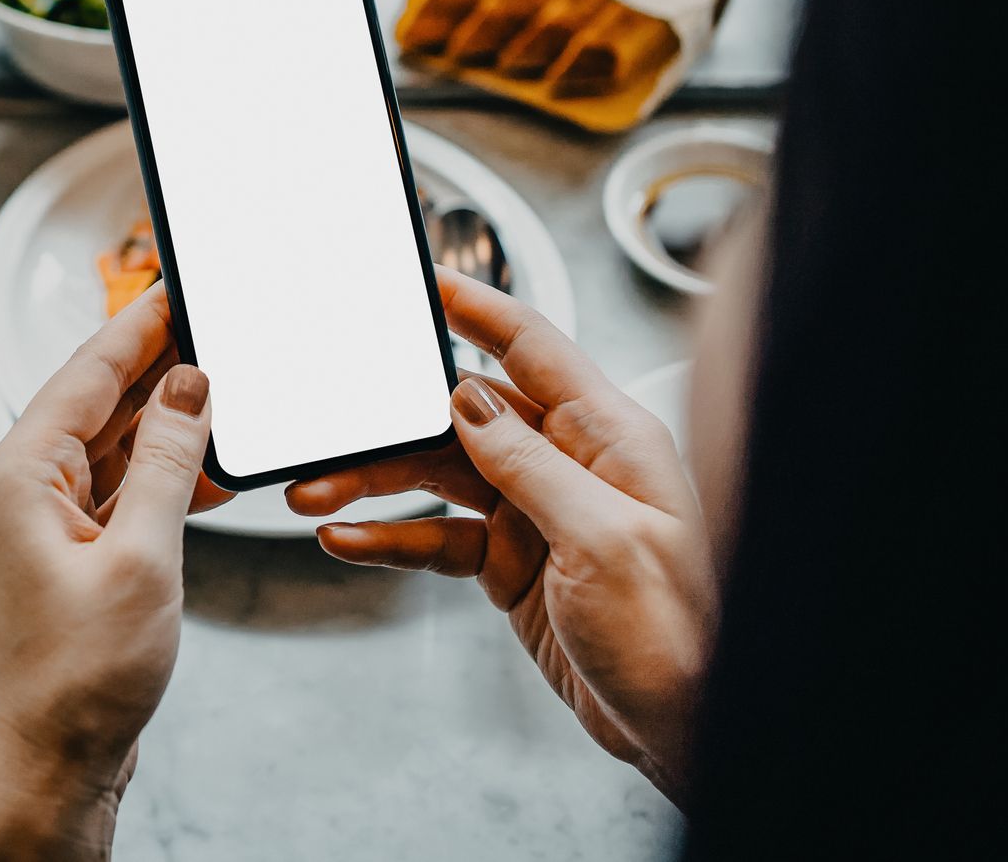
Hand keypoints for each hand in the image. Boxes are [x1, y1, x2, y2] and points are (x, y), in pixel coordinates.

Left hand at [0, 285, 221, 861]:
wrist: (50, 770)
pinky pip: (122, 493)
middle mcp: (23, 487)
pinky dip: (167, 479)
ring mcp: (46, 524)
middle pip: (99, 400)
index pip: (88, 370)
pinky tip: (218, 471)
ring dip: (171, 425)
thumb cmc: (79, 679)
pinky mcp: (72, 559)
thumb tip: (190, 384)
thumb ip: (166, 461)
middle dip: (161, 365)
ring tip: (234, 391)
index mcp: (20, 472)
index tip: (182, 280)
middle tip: (222, 327)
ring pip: (114, 447)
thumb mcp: (141, 557)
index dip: (140, 321)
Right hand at [288, 268, 714, 797]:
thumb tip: (471, 399)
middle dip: (390, 422)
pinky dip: (391, 538)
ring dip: (375, 483)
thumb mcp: (604, 542)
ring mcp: (539, 514)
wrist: (689, 728)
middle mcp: (572, 465)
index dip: (475, 307)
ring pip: (439, 476)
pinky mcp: (513, 563)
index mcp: (609, 439)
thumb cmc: (682, 637)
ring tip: (317, 495)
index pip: (533, 348)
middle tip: (331, 430)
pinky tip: (349, 540)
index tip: (422, 279)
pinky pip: (439, 537)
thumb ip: (531, 465)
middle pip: (463, 416)